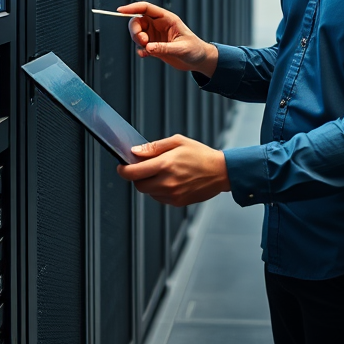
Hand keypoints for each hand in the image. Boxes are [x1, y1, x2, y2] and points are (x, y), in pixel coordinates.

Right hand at [116, 1, 218, 77]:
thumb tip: (147, 48)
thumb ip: (164, 48)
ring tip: (148, 51)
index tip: (120, 10)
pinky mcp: (154, 46)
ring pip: (137, 33)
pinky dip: (140, 50)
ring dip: (137, 41)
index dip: (132, 7)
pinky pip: (141, 45)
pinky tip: (147, 55)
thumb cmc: (194, 50)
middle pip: (138, 21)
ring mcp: (156, 35)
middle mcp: (159, 25)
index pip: (146, 8)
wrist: (198, 60)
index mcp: (167, 19)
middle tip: (142, 41)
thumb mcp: (181, 49)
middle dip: (135, 30)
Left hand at [116, 135, 230, 205]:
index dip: (123, 170)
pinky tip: (170, 180)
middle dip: (136, 176)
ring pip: (148, 192)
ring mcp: (172, 194)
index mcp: (165, 164)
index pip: (133, 172)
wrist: (221, 172)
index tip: (122, 166)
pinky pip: (159, 198)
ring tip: (163, 172)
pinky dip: (159, 190)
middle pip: (138, 185)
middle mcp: (167, 182)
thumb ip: (154, 147)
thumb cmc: (200, 154)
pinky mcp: (177, 202)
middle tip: (144, 167)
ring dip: (149, 183)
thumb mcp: (178, 142)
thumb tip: (135, 152)